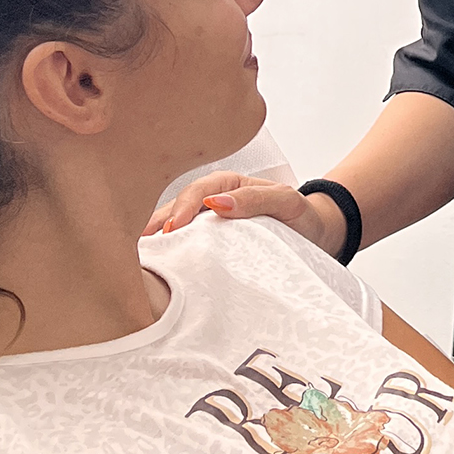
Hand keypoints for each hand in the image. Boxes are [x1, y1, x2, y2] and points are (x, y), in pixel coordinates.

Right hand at [145, 171, 344, 254]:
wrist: (317, 236)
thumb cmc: (301, 216)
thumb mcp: (287, 202)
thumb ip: (256, 199)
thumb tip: (217, 205)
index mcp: (227, 185)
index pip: (196, 192)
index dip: (181, 209)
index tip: (173, 229)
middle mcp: (211, 201)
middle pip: (175, 209)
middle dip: (156, 225)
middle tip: (142, 247)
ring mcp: (207, 225)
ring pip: (173, 228)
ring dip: (155, 241)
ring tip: (137, 259)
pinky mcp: (209, 246)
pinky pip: (184, 247)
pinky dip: (168, 254)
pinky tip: (153, 268)